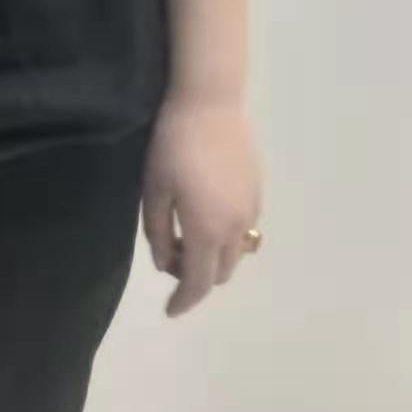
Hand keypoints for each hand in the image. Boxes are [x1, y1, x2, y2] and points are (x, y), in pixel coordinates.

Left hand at [142, 94, 261, 318]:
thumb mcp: (154, 189)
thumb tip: (165, 262)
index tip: (169, 310)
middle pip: (220, 272)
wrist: (210, 101)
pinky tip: (208, 210)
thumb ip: (158, 232)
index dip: (184, 302)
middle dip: (196, 278)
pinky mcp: (258, 189)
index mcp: (206, 231)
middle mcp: (235, 228)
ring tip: (188, 234)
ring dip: (214, 256)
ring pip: (236, 252)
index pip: (198, 283)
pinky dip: (227, 234)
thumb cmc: (173, 144)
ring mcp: (251, 208)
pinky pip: (244, 227)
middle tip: (170, 255)